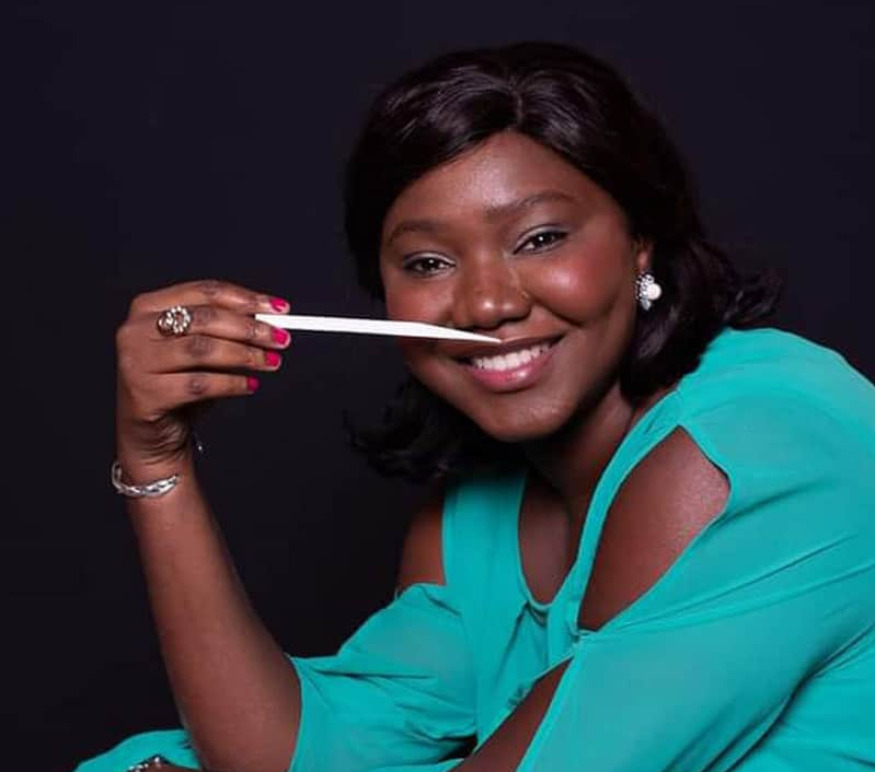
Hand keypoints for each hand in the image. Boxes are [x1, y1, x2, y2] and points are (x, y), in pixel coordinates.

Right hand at [115, 279, 289, 475]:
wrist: (151, 433)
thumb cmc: (176, 384)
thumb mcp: (199, 349)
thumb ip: (225, 329)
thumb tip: (269, 319)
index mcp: (149, 307)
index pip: (205, 292)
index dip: (246, 299)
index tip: (278, 309)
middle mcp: (136, 330)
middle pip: (206, 318)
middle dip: (250, 328)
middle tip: (280, 338)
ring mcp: (137, 362)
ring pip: (203, 349)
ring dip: (245, 355)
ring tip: (269, 362)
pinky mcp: (146, 394)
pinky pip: (200, 383)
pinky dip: (232, 383)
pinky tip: (250, 385)